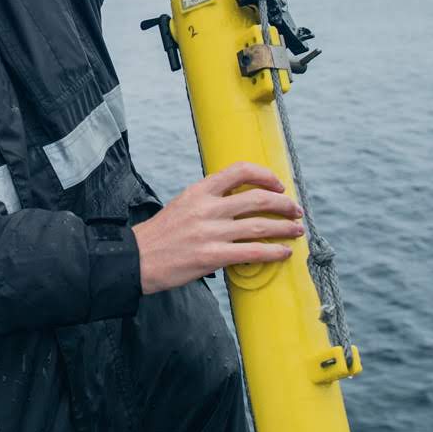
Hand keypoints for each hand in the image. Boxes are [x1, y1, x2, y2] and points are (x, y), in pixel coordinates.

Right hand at [134, 161, 302, 294]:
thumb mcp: (182, 206)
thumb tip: (239, 203)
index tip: (279, 185)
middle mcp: (206, 208)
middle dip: (284, 204)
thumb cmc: (160, 236)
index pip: (239, 171)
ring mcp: (209, 232)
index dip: (265, 176)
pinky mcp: (211, 256)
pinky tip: (283, 253)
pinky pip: (251, 252)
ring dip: (284, 228)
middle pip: (257, 198)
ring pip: (259, 225)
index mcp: (199, 191)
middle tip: (296, 211)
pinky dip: (273, 251)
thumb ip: (209, 201)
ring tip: (297, 231)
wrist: (135, 260)